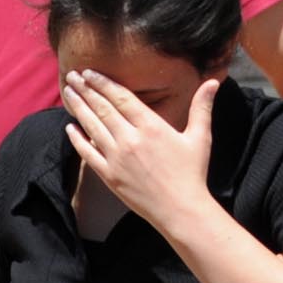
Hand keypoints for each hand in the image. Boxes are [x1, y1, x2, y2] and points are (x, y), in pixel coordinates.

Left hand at [63, 70, 218, 233]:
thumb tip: (214, 81)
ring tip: (68, 93)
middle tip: (73, 76)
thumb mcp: (200, 137)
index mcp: (151, 126)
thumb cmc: (192, 173)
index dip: (103, 83)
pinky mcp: (109, 176)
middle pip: (102, 108)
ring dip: (78, 108)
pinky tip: (70, 127)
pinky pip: (88, 153)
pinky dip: (77, 139)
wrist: (181, 210)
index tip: (90, 72)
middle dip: (86, 90)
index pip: (121, 97)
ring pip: (92, 127)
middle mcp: (131, 139)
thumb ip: (202, 107)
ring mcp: (117, 158)